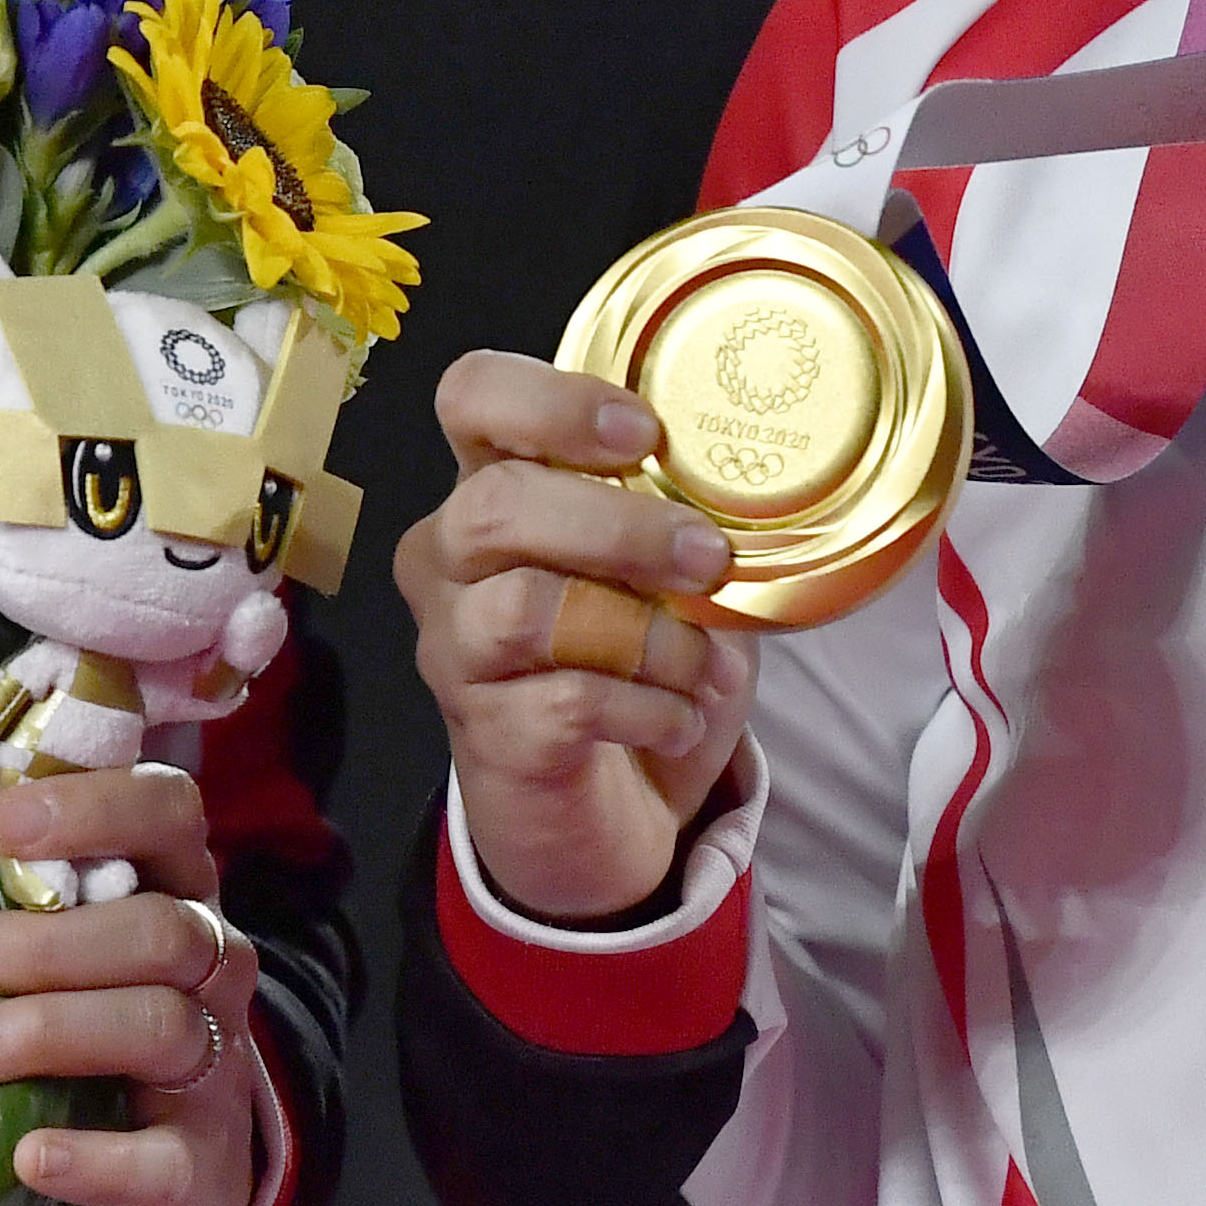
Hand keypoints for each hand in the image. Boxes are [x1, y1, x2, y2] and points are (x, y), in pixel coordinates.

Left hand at [0, 767, 267, 1205]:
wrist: (153, 1163)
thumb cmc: (74, 1019)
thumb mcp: (15, 941)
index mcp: (169, 885)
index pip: (168, 811)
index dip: (97, 805)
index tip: (3, 824)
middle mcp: (209, 960)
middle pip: (161, 927)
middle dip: (49, 940)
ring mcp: (213, 1059)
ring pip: (160, 1023)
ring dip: (49, 1030)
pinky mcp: (197, 1158)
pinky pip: (163, 1159)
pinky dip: (96, 1158)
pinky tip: (30, 1155)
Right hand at [397, 352, 758, 925]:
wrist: (596, 809)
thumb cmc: (627, 659)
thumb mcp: (658, 576)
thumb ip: (680, 522)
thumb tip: (755, 494)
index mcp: (491, 485)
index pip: (473, 396)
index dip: (552, 403)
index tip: (645, 433)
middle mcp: (449, 557)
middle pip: (496, 505)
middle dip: (620, 528)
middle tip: (709, 556)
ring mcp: (456, 649)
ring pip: (527, 611)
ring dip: (645, 632)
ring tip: (706, 661)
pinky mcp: (485, 734)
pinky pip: (566, 704)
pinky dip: (649, 709)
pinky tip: (683, 718)